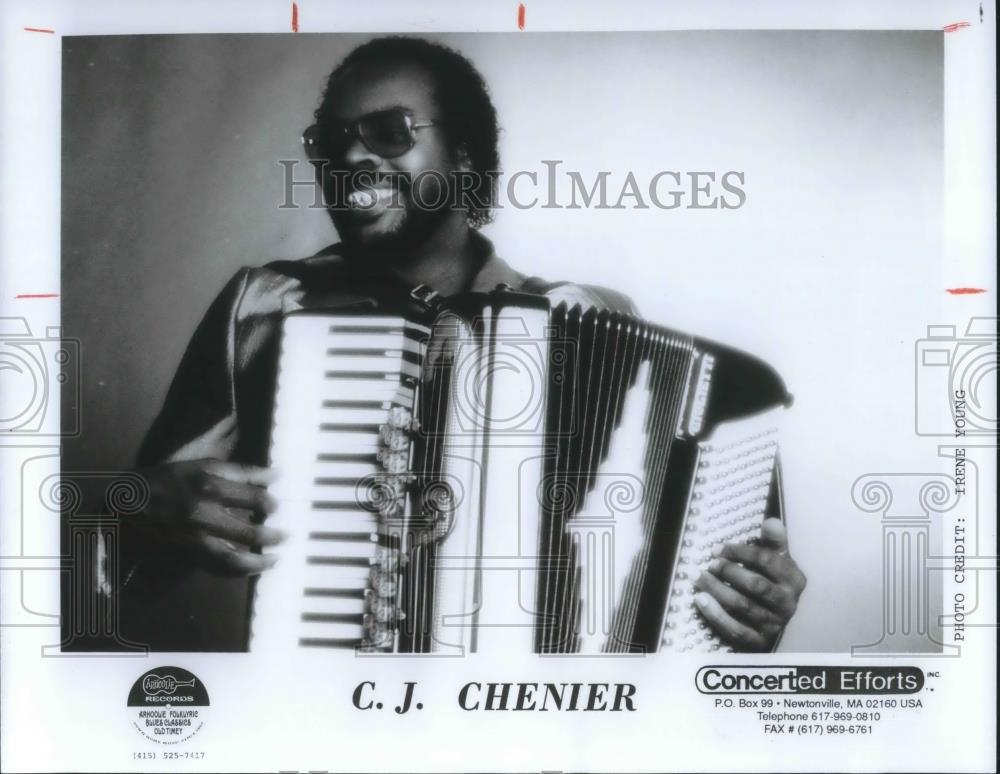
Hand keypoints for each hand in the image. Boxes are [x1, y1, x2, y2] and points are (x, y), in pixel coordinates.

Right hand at [134, 459, 285, 575]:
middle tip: (287, 536)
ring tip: (274, 561)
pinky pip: (216, 567)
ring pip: (232, 559)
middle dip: (272, 537)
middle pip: (248, 532)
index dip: (272, 503)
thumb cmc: (173, 477)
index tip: (279, 506)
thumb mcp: (206, 465)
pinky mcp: (187, 551)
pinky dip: (236, 571)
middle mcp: (204, 514)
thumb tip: (276, 474)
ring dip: (257, 563)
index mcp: (210, 486)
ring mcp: (195, 537)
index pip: (254, 498)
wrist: (131, 498)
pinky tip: (251, 568)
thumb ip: (243, 471)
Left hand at [693, 517, 806, 651]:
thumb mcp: (776, 559)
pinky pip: (736, 629)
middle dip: (728, 572)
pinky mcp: (759, 641)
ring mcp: (775, 624)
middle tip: (709, 564)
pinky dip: (716, 615)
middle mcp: (788, 603)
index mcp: (794, 579)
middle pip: (756, 585)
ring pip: (743, 606)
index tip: (717, 548)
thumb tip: (771, 522)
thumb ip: (773, 540)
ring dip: (717, 590)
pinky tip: (700, 600)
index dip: (739, 552)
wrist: (772, 618)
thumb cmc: (771, 581)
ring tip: (698, 578)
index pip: (767, 561)